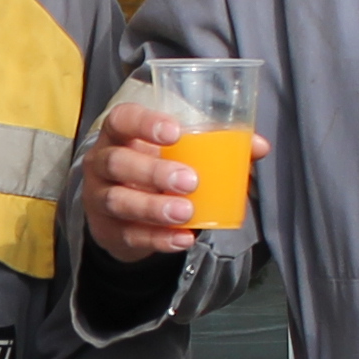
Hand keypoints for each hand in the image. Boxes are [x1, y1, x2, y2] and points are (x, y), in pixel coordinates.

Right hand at [80, 91, 267, 262]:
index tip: (175, 132)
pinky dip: (158, 238)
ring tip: (186, 212)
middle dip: (153, 171)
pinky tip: (182, 238)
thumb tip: (258, 146)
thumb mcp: (177, 153)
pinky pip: (130, 235)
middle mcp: (102, 163)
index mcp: (120, 134)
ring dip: (153, 207)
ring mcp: (100, 198)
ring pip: (118, 201)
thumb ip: (217, 146)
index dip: (145, 124)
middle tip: (190, 180)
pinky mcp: (108, 230)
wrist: (123, 213)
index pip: (122, 119)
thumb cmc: (153, 169)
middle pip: (117, 162)